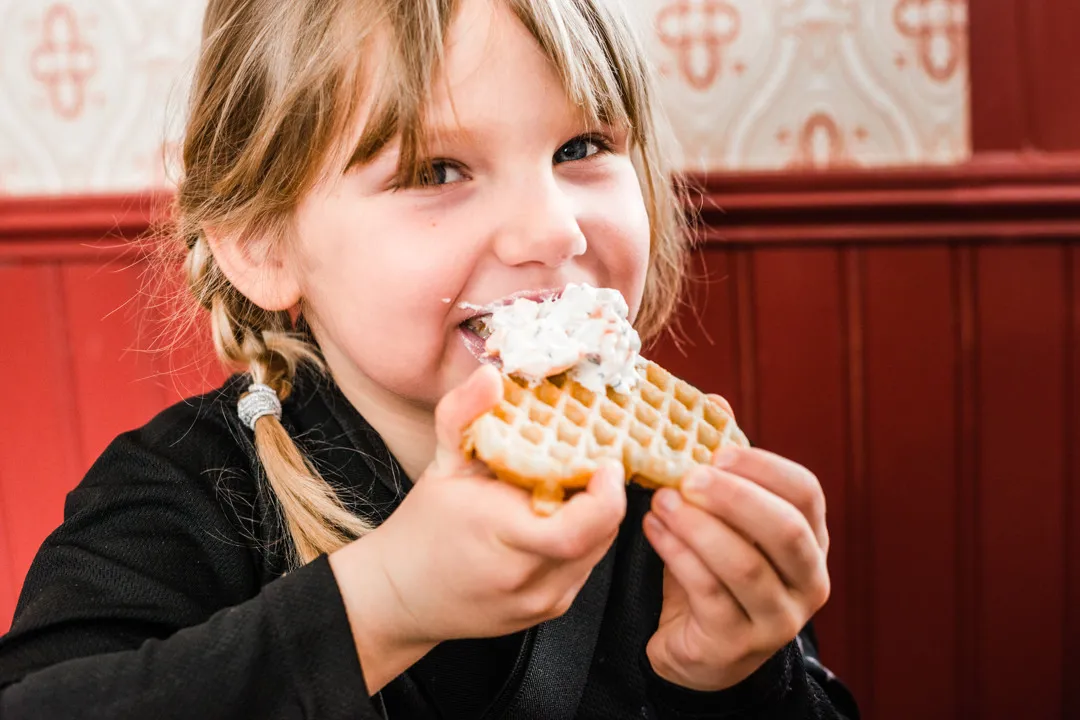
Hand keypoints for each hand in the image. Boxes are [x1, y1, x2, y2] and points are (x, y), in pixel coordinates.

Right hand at [331, 365, 626, 690]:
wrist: (400, 597)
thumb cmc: (423, 527)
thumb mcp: (441, 463)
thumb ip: (463, 413)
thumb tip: (490, 376)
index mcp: (498, 535)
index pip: (575, 530)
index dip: (606, 498)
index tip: (606, 464)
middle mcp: (524, 576)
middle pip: (598, 536)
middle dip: (605, 497)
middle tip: (593, 467)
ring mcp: (540, 600)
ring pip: (598, 551)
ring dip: (597, 518)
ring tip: (575, 490)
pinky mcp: (548, 610)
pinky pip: (585, 567)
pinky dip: (584, 540)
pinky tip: (558, 520)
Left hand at [642, 417, 830, 691]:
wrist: (697, 648)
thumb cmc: (714, 570)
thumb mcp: (723, 518)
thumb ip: (723, 467)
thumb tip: (712, 401)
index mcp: (811, 540)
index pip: (805, 493)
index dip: (762, 467)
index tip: (716, 452)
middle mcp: (808, 580)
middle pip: (784, 530)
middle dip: (733, 497)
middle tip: (687, 477)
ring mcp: (778, 618)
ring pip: (744, 566)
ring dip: (697, 527)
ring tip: (660, 502)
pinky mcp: (737, 644)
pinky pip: (708, 594)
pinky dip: (677, 556)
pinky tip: (653, 531)